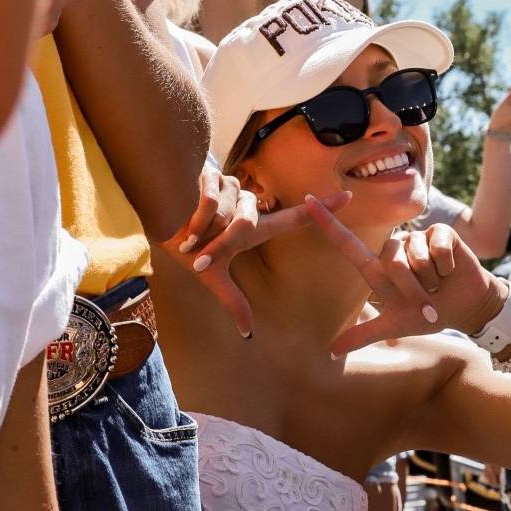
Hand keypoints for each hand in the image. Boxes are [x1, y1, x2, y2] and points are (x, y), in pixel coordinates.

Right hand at [161, 170, 351, 336]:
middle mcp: (250, 205)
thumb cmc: (189, 244)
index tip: (350, 197)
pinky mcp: (215, 176)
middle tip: (199, 251)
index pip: (295, 217)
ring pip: (227, 212)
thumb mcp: (212, 275)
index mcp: (256, 227)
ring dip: (203, 228)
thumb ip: (233, 301)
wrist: (160, 218)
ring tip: (190, 231)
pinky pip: (210, 202)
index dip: (323, 209)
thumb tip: (248, 334)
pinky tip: (184, 218)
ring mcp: (234, 188)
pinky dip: (194, 217)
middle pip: (248, 224)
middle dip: (220, 242)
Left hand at [305, 197, 507, 356]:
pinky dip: (447, 267)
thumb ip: (363, 335)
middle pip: (393, 263)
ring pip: (417, 257)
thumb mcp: (393, 326)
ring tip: (438, 283)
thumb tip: (330, 353)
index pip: (347, 244)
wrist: (465, 308)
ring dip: (431, 279)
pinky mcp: (440, 232)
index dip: (327, 223)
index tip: (307, 200)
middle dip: (413, 289)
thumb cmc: (426, 315)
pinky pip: (437, 249)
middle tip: (426, 299)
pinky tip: (451, 271)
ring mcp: (416, 238)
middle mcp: (394, 248)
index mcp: (377, 268)